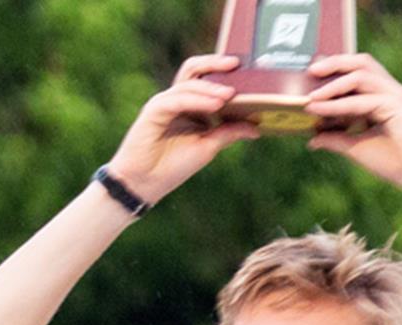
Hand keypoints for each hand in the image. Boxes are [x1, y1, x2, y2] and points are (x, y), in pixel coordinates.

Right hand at [106, 56, 261, 202]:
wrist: (144, 184)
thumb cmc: (173, 167)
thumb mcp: (208, 147)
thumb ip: (229, 133)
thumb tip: (256, 126)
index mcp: (190, 106)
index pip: (206, 78)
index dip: (223, 70)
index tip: (247, 69)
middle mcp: (177, 101)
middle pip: (193, 69)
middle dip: (214, 62)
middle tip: (236, 63)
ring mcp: (164, 104)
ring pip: (187, 84)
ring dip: (210, 88)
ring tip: (230, 95)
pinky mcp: (153, 112)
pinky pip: (177, 100)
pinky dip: (197, 100)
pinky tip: (215, 104)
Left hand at [305, 54, 401, 185]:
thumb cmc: (393, 161)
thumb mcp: (355, 147)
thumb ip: (335, 139)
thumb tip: (312, 139)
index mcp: (383, 96)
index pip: (359, 71)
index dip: (336, 68)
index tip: (310, 73)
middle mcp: (390, 90)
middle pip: (361, 63)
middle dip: (334, 63)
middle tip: (310, 70)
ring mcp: (396, 95)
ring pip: (361, 75)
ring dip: (332, 84)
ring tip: (309, 96)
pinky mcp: (398, 105)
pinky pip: (363, 100)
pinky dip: (338, 104)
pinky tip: (318, 109)